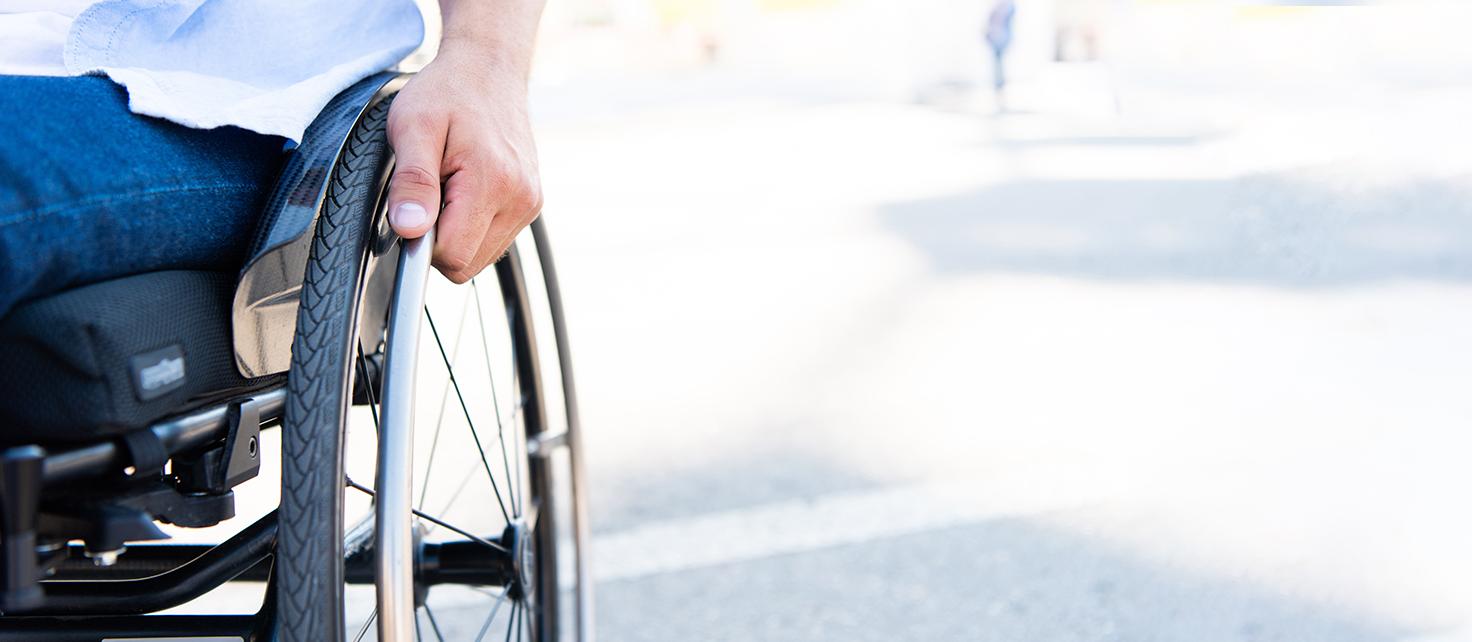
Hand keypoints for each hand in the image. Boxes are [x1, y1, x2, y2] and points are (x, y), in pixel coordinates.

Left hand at [385, 41, 541, 282]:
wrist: (488, 69)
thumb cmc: (447, 92)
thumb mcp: (413, 127)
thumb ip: (412, 182)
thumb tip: (410, 230)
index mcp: (492, 182)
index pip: (452, 255)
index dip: (421, 240)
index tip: (412, 206)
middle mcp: (520, 199)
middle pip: (467, 264)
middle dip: (439, 240)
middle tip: (429, 192)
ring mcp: (529, 203)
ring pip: (481, 257)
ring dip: (457, 233)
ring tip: (448, 186)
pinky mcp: (531, 202)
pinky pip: (494, 240)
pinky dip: (473, 225)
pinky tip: (465, 190)